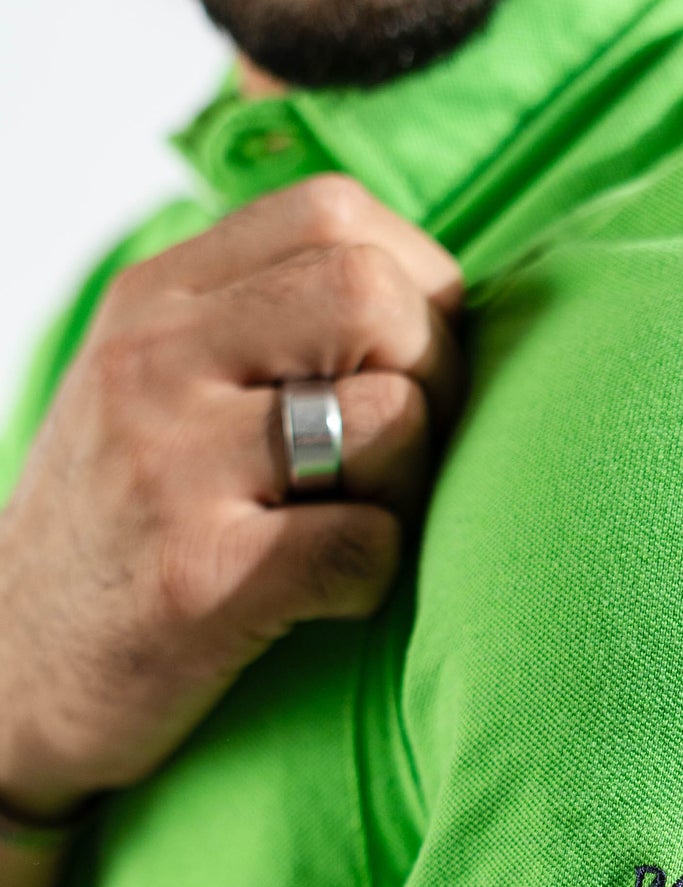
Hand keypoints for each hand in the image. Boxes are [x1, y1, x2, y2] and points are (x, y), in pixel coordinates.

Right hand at [0, 174, 465, 821]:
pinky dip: (376, 577)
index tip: (403, 363)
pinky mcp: (199, 580)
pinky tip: (328, 595)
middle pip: (372, 294)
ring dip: (410, 483)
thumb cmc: (125, 530)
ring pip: (389, 416)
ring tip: (355, 520)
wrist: (8, 672)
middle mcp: (154, 363)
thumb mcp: (161, 384)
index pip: (333, 214)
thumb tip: (435, 295)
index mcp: (155, 299)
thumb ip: (269, 319)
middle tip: (402, 452)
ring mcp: (172, 469)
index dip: (414, 283)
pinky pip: (365, 543)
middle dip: (434, 373)